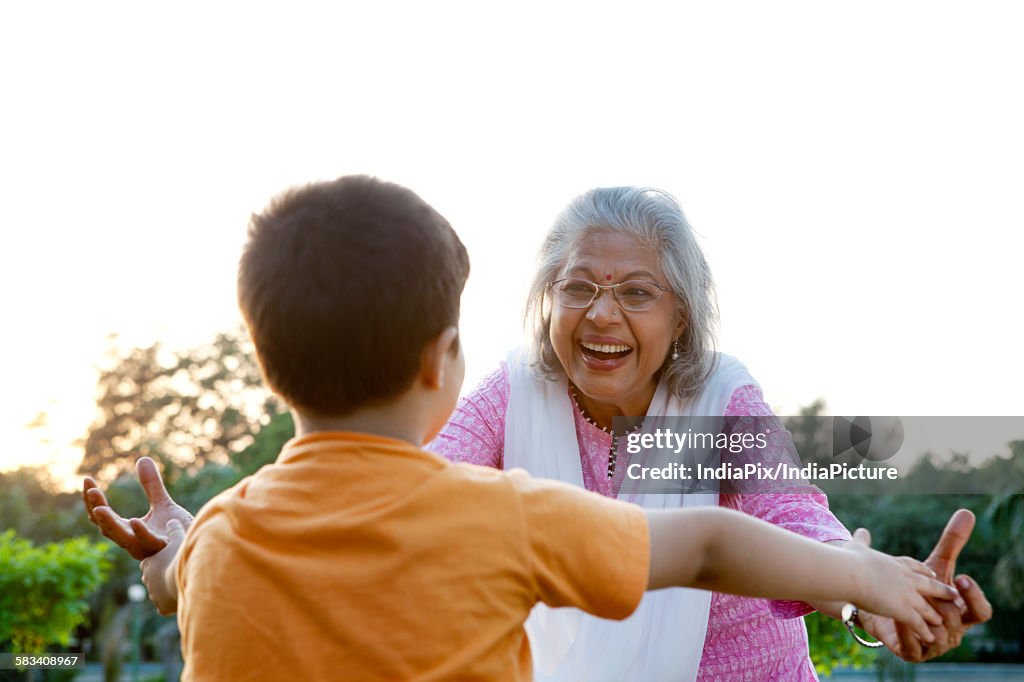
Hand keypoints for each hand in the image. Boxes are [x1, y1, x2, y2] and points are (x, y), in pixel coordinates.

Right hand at [82, 456, 193, 559]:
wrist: (198, 546)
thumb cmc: (178, 530)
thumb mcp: (162, 503)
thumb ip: (152, 485)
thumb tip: (143, 459)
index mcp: (128, 530)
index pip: (102, 515)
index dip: (92, 499)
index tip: (87, 480)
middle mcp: (132, 540)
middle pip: (107, 526)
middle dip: (97, 509)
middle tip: (91, 490)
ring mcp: (145, 546)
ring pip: (122, 537)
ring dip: (109, 523)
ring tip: (100, 508)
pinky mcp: (161, 548)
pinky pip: (148, 541)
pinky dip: (140, 532)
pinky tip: (134, 521)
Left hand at [140, 518, 185, 614]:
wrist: (181, 578)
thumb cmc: (179, 557)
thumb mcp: (179, 539)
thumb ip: (175, 530)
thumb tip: (172, 520)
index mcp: (148, 564)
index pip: (150, 563)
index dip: (159, 562)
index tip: (168, 560)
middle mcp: (147, 581)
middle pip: (153, 579)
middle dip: (161, 577)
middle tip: (173, 573)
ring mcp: (154, 595)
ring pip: (159, 593)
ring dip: (167, 590)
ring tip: (179, 586)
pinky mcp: (162, 607)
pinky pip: (164, 607)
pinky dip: (170, 604)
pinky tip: (178, 599)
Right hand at [844, 528, 961, 643]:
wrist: (851, 574)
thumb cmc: (851, 561)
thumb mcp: (858, 547)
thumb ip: (862, 541)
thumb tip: (861, 530)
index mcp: (897, 564)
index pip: (915, 567)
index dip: (924, 571)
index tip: (931, 573)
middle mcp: (907, 579)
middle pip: (930, 585)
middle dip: (941, 591)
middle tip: (953, 594)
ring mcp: (908, 595)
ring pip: (927, 608)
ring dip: (933, 615)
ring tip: (941, 621)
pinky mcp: (904, 611)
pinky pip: (918, 624)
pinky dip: (923, 631)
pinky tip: (929, 637)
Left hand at [858, 510, 992, 660]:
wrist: (883, 603)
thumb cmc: (918, 586)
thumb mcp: (936, 565)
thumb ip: (952, 543)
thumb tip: (967, 512)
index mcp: (963, 611)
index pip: (982, 612)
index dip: (974, 597)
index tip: (961, 577)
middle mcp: (953, 630)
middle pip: (958, 622)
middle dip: (945, 607)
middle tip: (931, 592)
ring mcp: (934, 644)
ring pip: (938, 636)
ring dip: (925, 619)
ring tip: (912, 606)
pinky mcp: (913, 652)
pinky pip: (914, 646)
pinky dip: (906, 631)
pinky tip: (897, 617)